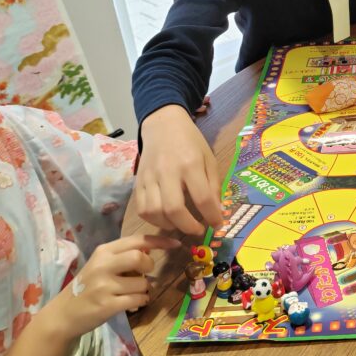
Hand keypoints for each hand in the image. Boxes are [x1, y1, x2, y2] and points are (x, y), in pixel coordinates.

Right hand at [42, 234, 180, 341]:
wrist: (63, 315)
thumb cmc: (87, 287)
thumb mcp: (101, 265)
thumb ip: (123, 256)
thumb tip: (151, 250)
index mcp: (103, 251)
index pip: (137, 240)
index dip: (160, 241)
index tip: (176, 244)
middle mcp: (103, 265)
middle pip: (140, 257)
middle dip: (149, 267)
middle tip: (144, 274)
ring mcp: (104, 286)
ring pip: (142, 283)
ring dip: (143, 290)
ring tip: (131, 293)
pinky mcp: (107, 305)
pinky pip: (138, 300)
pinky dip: (141, 302)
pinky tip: (133, 303)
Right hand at [136, 104, 224, 233]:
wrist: (163, 125)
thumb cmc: (191, 142)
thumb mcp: (209, 159)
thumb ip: (213, 186)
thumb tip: (217, 213)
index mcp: (190, 164)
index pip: (202, 198)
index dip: (212, 217)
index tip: (217, 225)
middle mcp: (168, 171)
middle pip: (174, 209)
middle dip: (188, 227)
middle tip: (198, 231)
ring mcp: (149, 177)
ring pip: (154, 212)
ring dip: (170, 226)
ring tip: (181, 225)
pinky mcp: (137, 182)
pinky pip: (141, 209)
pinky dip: (154, 220)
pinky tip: (166, 219)